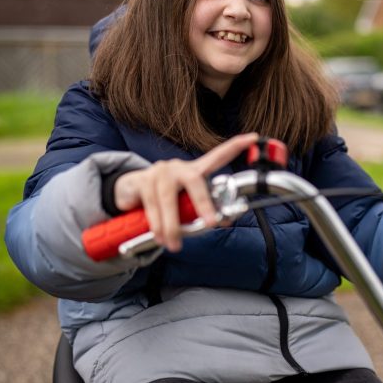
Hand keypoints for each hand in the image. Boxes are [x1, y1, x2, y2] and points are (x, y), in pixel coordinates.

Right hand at [113, 132, 259, 250]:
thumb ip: (201, 211)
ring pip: (170, 200)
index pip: (218, 155)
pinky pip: (153, 205)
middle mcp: (180, 167)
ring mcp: (160, 171)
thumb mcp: (185, 206)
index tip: (254, 138)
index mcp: (195, 171)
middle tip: (212, 223)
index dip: (235, 146)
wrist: (129, 194)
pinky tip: (159, 236)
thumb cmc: (164, 200)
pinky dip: (157, 224)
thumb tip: (224, 221)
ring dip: (172, 225)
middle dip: (204, 204)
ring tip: (174, 245)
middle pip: (195, 182)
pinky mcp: (143, 180)